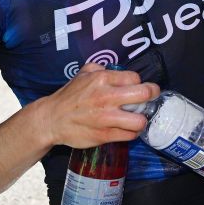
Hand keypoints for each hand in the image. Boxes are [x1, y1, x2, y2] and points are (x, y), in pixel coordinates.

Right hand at [36, 63, 160, 148]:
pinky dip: (131, 133)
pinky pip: (129, 135)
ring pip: (140, 120)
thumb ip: (102, 68)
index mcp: (102, 79)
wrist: (52, 119)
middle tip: (149, 100)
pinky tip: (127, 129)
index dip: (139, 83)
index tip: (137, 89)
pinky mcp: (104, 135)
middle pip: (144, 94)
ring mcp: (106, 118)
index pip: (136, 78)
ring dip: (142, 120)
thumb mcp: (83, 73)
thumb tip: (118, 71)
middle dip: (151, 96)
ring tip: (137, 118)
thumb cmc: (70, 96)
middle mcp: (106, 97)